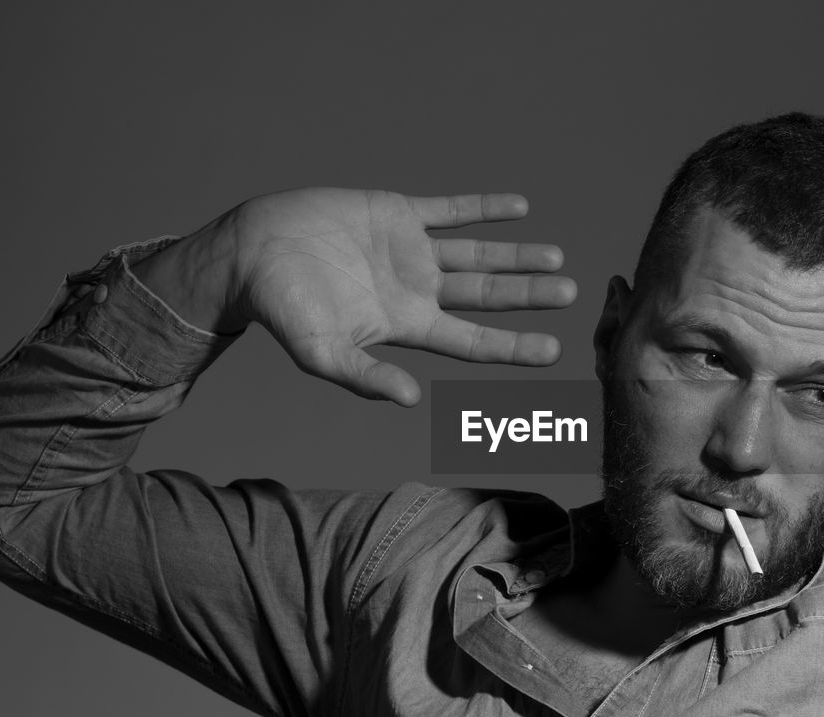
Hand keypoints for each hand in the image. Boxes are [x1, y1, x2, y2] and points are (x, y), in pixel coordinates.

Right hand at [227, 188, 574, 405]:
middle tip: (571, 292)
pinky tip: (519, 207)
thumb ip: (365, 377)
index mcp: (408, 325)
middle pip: (486, 296)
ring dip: (516, 256)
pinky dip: (483, 208)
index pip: (473, 340)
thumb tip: (411, 401)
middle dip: (528, 296)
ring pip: (477, 254)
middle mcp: (418, 290)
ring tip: (556, 257)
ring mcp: (411, 250)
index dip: (513, 347)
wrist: (253, 252)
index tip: (555, 351)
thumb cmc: (283, 309)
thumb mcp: (321, 352)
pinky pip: (450, 210)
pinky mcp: (397, 212)